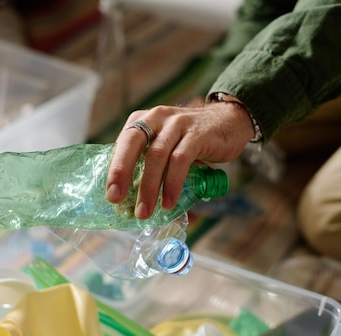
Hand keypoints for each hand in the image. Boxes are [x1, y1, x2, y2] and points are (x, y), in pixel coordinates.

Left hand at [105, 99, 254, 218]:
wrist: (230, 121)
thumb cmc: (191, 139)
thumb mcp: (165, 143)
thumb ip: (148, 160)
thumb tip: (129, 196)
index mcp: (143, 121)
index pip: (122, 144)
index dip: (114, 169)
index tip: (110, 196)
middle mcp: (157, 118)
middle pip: (133, 144)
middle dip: (122, 172)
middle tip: (116, 199)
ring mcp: (177, 124)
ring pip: (157, 156)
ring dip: (149, 186)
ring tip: (144, 211)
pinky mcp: (197, 134)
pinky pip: (180, 160)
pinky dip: (172, 183)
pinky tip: (168, 202)